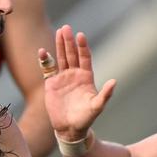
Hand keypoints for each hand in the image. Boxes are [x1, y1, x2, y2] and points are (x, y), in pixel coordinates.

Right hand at [41, 25, 115, 141]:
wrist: (70, 128)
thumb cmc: (86, 118)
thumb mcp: (97, 106)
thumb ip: (105, 94)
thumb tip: (114, 82)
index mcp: (86, 76)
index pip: (84, 57)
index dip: (82, 46)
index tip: (80, 35)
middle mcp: (74, 74)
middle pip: (72, 54)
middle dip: (69, 41)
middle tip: (66, 28)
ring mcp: (63, 78)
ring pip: (61, 58)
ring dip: (59, 45)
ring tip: (59, 31)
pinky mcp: (51, 84)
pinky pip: (48, 69)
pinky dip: (45, 60)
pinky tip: (42, 52)